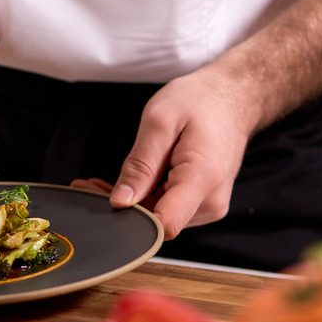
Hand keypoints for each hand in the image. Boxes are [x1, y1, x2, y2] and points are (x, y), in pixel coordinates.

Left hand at [72, 65, 254, 239]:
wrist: (233, 97)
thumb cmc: (200, 101)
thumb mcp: (160, 122)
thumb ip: (140, 165)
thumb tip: (120, 201)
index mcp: (202, 179)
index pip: (163, 225)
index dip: (128, 217)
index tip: (101, 197)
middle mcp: (210, 201)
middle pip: (155, 222)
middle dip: (120, 206)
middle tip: (88, 184)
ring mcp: (208, 205)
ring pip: (158, 217)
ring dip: (129, 202)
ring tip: (99, 182)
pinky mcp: (201, 203)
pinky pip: (166, 208)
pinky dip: (143, 197)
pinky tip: (126, 183)